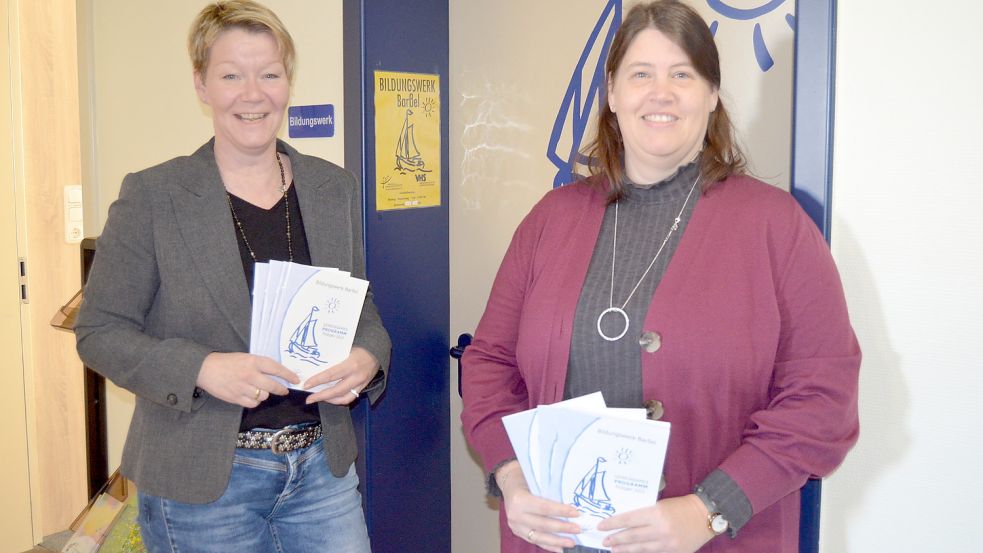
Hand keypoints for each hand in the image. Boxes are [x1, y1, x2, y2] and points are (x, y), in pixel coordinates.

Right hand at [196, 352, 298, 407]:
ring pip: (263, 396)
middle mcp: (249, 375)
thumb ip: (259, 365)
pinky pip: (253, 403)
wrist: (205, 369)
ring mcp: (242, 387)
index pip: (276, 368)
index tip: (295, 379)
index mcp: (253, 362)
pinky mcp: (235, 397)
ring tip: (260, 390)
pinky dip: (255, 401)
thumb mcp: (245, 357)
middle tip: (284, 390)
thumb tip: (276, 374)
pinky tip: (252, 396)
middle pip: (272, 386)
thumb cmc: (227, 362)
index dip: (288, 375)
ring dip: (265, 394)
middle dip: (281, 389)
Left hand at [303, 347, 379, 404]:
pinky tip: (331, 398)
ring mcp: (361, 383)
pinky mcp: (363, 387)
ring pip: (344, 398)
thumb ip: (334, 358)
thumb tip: (315, 365)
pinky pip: (350, 397)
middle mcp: (356, 376)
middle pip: (336, 390)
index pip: (330, 375)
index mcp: (351, 364)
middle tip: (309, 399)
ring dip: (330, 400)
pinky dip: (339, 400)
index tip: (306, 385)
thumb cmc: (360, 347)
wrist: (378, 351)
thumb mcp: (346, 349)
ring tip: (319, 399)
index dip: (317, 381)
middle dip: (320, 396)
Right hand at [496, 461, 580, 552]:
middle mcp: (515, 515)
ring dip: (557, 541)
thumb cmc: (525, 479)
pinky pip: (534, 541)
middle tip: (578, 529)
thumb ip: (549, 491)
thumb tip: (572, 503)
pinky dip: (548, 545)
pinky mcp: (517, 532)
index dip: (561, 511)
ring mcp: (515, 525)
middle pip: (543, 524)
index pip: (544, 508)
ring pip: (538, 537)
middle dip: (562, 528)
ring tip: (571, 542)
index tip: (576, 513)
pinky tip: (560, 549)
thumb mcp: (535, 480)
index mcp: (520, 500)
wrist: (508, 484)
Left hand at [597, 494, 713, 552]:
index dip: (612, 523)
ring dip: (625, 549)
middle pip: (632, 536)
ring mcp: (668, 543)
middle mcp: (660, 529)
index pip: (628, 519)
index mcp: (656, 513)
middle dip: (616, 539)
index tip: (601, 526)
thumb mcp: (660, 505)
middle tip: (604, 541)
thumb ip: (645, 514)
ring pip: (640, 548)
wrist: (705, 516)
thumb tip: (626, 523)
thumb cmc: (681, 506)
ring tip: (614, 550)